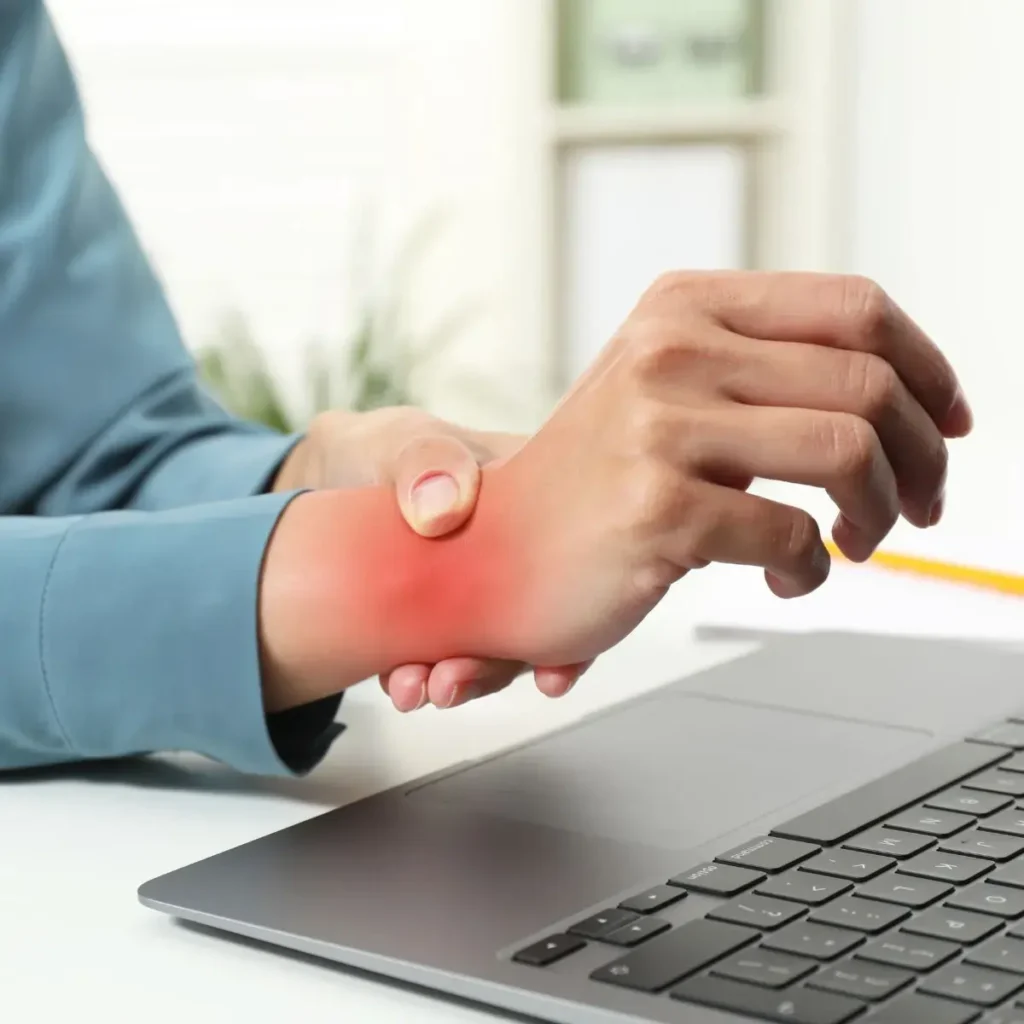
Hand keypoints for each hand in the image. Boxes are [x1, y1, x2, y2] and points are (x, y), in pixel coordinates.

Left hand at [272, 407, 588, 709]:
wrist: (329, 479)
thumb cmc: (384, 451)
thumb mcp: (405, 442)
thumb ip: (427, 460)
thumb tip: (443, 510)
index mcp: (539, 502)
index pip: (578, 565)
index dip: (579, 629)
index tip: (551, 672)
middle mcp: (520, 554)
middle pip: (536, 622)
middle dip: (497, 666)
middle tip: (451, 681)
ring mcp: (485, 593)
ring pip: (491, 648)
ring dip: (458, 680)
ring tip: (413, 689)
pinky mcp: (445, 620)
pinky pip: (444, 656)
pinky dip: (422, 678)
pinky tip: (401, 687)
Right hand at [478, 271, 970, 668]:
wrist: (494, 546)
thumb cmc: (596, 476)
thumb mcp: (672, 387)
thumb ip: (765, 367)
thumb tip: (906, 387)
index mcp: (685, 307)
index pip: (854, 307)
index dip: (928, 367)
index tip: (949, 421)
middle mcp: (671, 350)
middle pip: (867, 381)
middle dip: (923, 456)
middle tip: (922, 502)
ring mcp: (659, 427)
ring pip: (847, 450)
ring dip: (879, 512)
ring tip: (857, 543)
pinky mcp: (656, 510)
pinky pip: (789, 537)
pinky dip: (809, 571)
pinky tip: (787, 579)